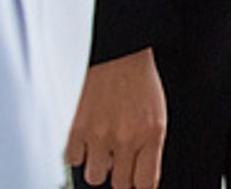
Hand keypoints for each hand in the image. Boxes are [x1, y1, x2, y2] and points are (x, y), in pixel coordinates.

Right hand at [64, 49, 165, 187]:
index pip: (145, 183)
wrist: (119, 55)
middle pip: (119, 184)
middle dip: (120, 175)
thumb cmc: (140, 82)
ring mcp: (99, 135)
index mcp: (151, 134)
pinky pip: (73, 160)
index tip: (136, 182)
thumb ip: (150, 148)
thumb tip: (143, 178)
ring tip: (103, 147)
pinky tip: (87, 138)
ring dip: (98, 166)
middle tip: (120, 160)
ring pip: (94, 177)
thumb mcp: (158, 115)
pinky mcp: (76, 129)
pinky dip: (79, 153)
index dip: (140, 186)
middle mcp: (125, 138)